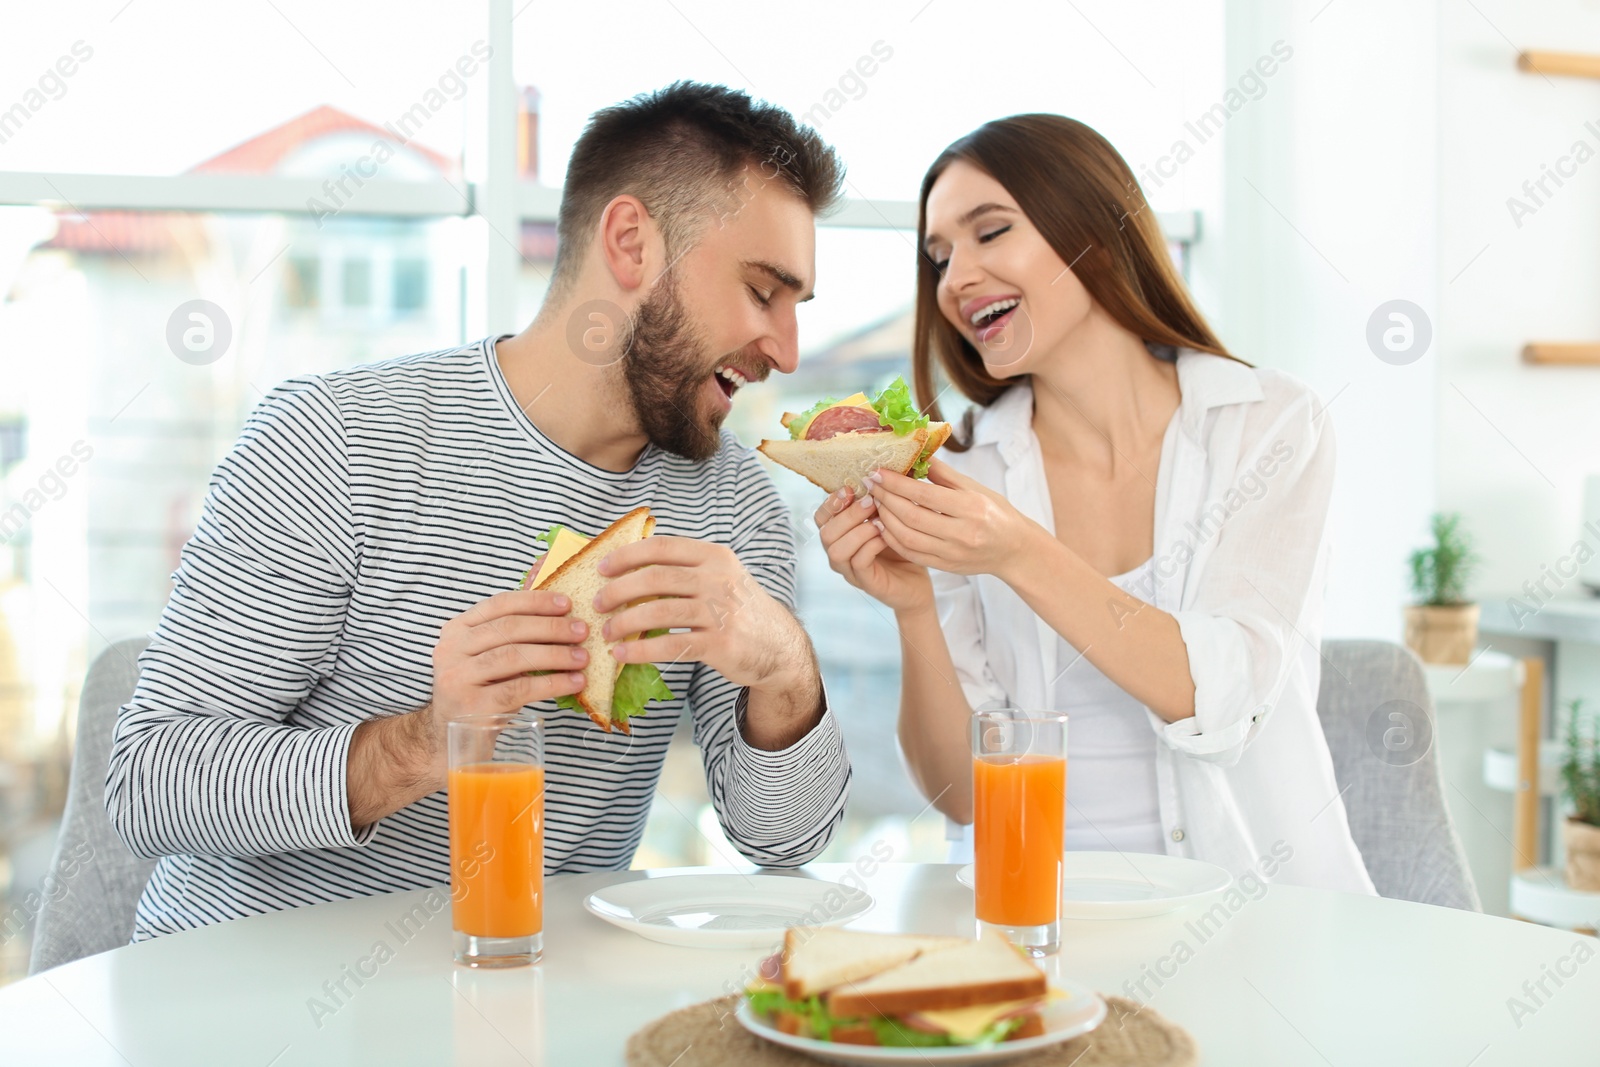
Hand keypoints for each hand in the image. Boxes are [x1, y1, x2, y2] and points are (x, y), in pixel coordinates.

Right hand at [417, 582, 590, 776]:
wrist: (453, 740)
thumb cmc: (482, 692)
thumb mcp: (490, 658)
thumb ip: (513, 635)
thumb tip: (563, 612)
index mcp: (457, 629)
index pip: (499, 605)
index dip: (535, 601)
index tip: (567, 603)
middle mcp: (450, 650)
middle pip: (508, 629)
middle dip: (550, 627)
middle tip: (582, 631)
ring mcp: (458, 678)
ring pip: (514, 657)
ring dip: (555, 654)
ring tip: (583, 658)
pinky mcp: (471, 706)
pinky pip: (519, 689)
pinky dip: (552, 683)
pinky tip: (573, 682)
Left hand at [593, 535, 809, 692]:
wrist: (778, 647)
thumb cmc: (739, 610)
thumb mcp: (722, 578)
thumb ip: (686, 569)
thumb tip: (630, 565)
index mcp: (715, 557)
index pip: (662, 547)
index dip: (627, 556)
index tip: (602, 568)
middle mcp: (719, 579)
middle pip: (656, 578)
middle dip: (618, 590)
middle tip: (597, 604)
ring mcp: (721, 612)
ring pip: (659, 611)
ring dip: (624, 622)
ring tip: (607, 631)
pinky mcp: (719, 644)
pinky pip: (670, 645)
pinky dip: (640, 649)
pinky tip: (623, 653)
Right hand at [813, 485, 933, 613]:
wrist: (918, 582)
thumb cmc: (902, 546)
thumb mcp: (889, 518)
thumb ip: (877, 500)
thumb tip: (878, 473)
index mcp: (840, 535)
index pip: (821, 517)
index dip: (832, 502)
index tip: (852, 488)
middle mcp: (839, 553)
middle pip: (825, 532)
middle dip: (847, 515)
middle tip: (871, 503)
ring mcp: (850, 570)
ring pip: (836, 550)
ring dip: (858, 531)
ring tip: (879, 522)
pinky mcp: (866, 583)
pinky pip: (858, 563)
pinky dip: (871, 546)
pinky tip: (886, 537)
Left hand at [865, 457, 1039, 578]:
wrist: (1015, 550)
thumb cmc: (996, 514)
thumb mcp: (976, 488)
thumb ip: (945, 474)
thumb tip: (917, 454)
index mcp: (971, 507)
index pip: (925, 494)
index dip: (896, 483)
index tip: (878, 472)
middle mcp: (961, 532)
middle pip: (911, 516)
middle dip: (885, 498)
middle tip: (870, 484)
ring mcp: (952, 553)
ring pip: (907, 537)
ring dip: (885, 518)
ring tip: (876, 502)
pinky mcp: (945, 566)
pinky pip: (911, 553)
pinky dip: (892, 539)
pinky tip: (883, 524)